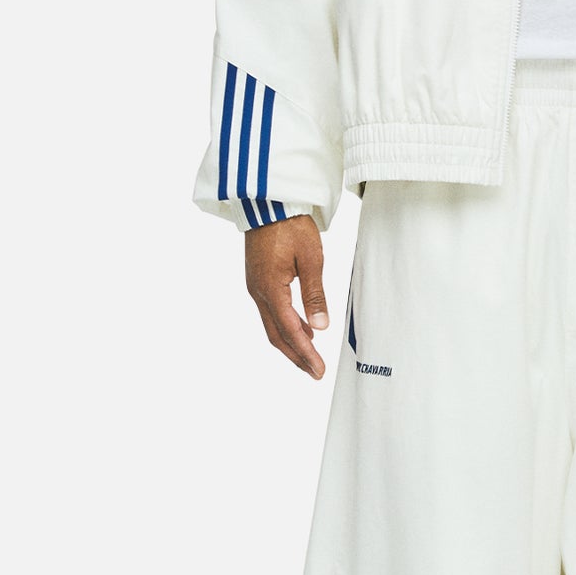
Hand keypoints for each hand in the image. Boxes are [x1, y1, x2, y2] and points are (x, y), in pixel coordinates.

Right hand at [245, 215, 329, 377]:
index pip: (289, 331)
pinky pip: (270, 312)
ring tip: (310, 356)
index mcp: (271, 288)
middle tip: (315, 372)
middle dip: (296, 356)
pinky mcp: (258, 280)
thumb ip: (315, 294)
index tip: (318, 369)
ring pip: (271, 325)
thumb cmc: (290, 225)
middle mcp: (258, 292)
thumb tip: (320, 326)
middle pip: (276, 335)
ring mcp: (255, 287)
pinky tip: (301, 329)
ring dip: (290, 343)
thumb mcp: (311, 259)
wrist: (268, 202)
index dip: (304, 353)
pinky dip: (285, 326)